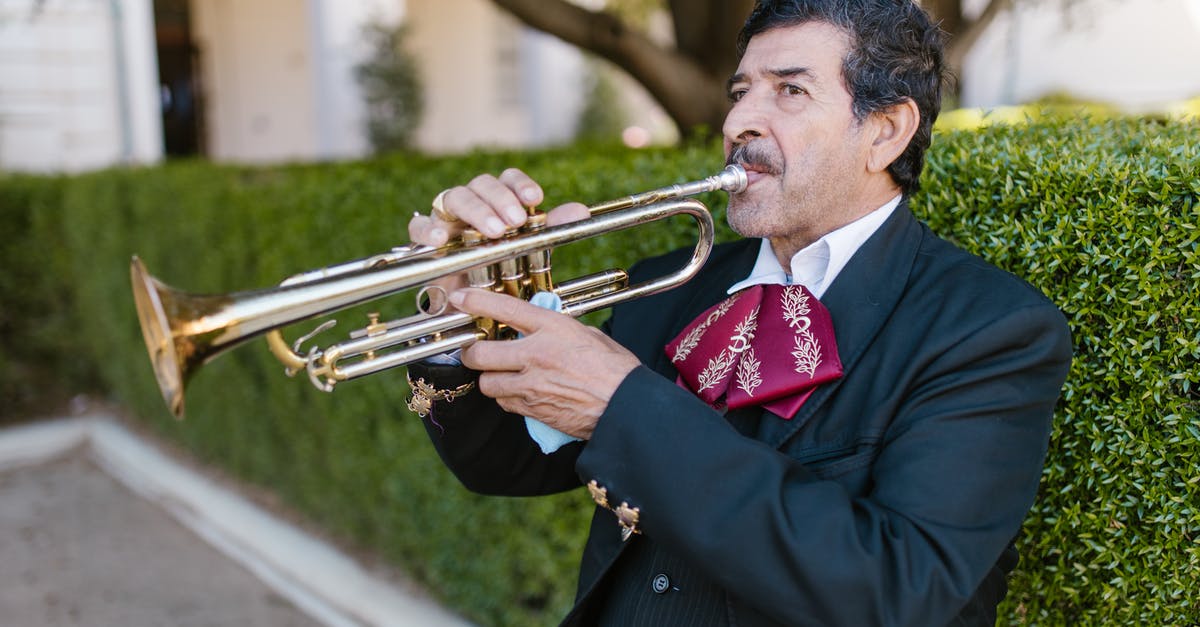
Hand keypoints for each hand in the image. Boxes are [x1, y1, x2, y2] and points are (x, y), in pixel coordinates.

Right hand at [406, 168, 589, 309]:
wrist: (473, 305)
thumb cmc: (502, 269)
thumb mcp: (532, 251)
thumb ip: (551, 229)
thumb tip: (579, 210)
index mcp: (498, 201)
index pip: (507, 179)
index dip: (520, 184)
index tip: (535, 199)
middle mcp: (472, 204)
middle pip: (481, 184)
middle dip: (500, 199)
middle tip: (516, 221)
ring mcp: (447, 219)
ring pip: (453, 198)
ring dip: (475, 211)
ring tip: (493, 231)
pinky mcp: (425, 241)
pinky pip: (419, 228)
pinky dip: (427, 230)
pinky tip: (441, 240)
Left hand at [448, 288, 640, 438]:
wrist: (625, 407)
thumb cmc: (615, 370)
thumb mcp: (588, 335)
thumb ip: (559, 329)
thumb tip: (542, 327)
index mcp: (552, 328)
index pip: (504, 309)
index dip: (475, 301)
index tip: (460, 299)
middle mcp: (536, 354)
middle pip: (480, 353)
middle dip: (472, 353)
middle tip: (477, 350)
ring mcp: (531, 384)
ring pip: (487, 382)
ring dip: (490, 378)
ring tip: (503, 375)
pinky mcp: (532, 409)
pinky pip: (504, 403)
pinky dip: (506, 398)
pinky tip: (520, 393)